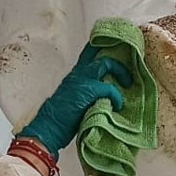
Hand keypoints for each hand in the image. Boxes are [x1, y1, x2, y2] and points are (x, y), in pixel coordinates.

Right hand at [18, 45, 132, 156]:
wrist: (47, 130)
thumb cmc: (57, 121)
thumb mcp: (73, 102)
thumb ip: (86, 94)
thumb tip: (103, 98)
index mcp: (73, 77)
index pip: (87, 55)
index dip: (100, 48)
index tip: (113, 46)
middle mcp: (77, 75)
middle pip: (97, 53)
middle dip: (115, 57)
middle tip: (126, 69)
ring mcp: (81, 81)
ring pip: (104, 64)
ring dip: (120, 71)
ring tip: (128, 82)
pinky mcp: (87, 91)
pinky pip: (108, 88)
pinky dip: (116, 96)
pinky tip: (118, 104)